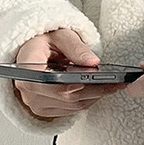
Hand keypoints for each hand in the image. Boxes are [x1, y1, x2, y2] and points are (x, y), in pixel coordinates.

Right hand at [12, 28, 128, 121]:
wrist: (32, 49)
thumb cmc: (42, 40)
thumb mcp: (59, 35)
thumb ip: (75, 47)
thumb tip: (93, 62)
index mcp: (27, 69)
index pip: (51, 84)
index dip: (74, 85)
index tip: (96, 78)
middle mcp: (28, 90)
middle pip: (66, 97)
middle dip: (95, 90)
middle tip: (116, 81)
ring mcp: (36, 103)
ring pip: (72, 106)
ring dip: (94, 96)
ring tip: (113, 84)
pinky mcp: (45, 109)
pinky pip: (71, 109)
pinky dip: (87, 100)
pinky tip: (99, 89)